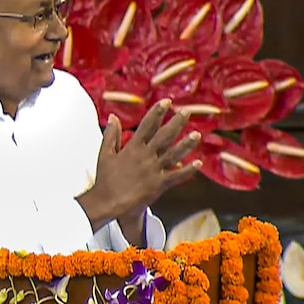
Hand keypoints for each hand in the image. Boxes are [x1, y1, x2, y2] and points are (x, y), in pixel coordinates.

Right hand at [77, 99, 201, 225]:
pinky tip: (198, 163)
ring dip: (186, 144)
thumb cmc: (105, 179)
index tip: (167, 101)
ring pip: (173, 154)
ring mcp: (153, 170)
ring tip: (197, 134)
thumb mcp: (105, 154)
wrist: (108, 202)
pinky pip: (176, 176)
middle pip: (164, 136)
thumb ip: (111, 134)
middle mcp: (145, 156)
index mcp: (132, 148)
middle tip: (186, 111)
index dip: (157, 112)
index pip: (147, 125)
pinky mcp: (158, 185)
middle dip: (176, 123)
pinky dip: (187, 170)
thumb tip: (113, 117)